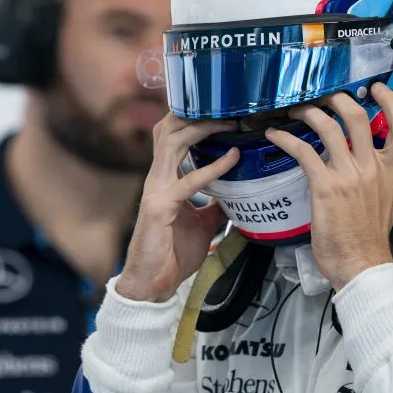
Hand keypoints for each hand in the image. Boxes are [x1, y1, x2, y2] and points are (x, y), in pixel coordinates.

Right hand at [115, 115, 240, 302]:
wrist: (154, 284)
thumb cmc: (174, 254)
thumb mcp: (203, 223)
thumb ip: (216, 204)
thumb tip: (238, 192)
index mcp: (164, 178)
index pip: (171, 136)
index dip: (191, 118)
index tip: (221, 110)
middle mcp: (156, 178)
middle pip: (166, 129)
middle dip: (194, 114)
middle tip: (227, 108)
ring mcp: (155, 190)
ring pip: (171, 144)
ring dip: (200, 129)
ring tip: (228, 124)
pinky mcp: (160, 207)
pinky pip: (188, 181)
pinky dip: (212, 168)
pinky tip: (232, 159)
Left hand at [265, 83, 392, 290]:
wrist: (361, 265)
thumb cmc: (367, 239)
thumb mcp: (381, 202)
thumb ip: (372, 179)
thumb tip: (358, 167)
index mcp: (388, 171)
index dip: (391, 103)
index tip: (378, 88)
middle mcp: (370, 168)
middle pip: (357, 117)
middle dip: (336, 99)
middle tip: (321, 96)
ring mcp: (348, 175)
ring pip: (328, 127)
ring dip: (307, 113)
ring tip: (293, 111)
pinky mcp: (325, 186)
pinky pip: (303, 151)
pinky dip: (285, 139)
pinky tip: (273, 136)